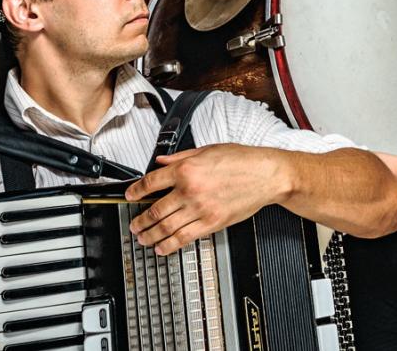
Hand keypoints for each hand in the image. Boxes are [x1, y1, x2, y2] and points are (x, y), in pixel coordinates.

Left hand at [124, 145, 287, 254]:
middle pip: (155, 209)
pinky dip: (170, 244)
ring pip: (166, 227)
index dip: (136, 191)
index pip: (151, 182)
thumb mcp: (208, 149)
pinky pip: (185, 237)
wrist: (266, 175)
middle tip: (134, 225)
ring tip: (142, 239)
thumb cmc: (243, 160)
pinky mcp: (212, 223)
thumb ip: (181, 156)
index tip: (130, 196)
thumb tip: (162, 162)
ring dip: (150, 235)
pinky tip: (162, 247)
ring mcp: (201, 208)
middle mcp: (190, 190)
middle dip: (140, 220)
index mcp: (187, 169)